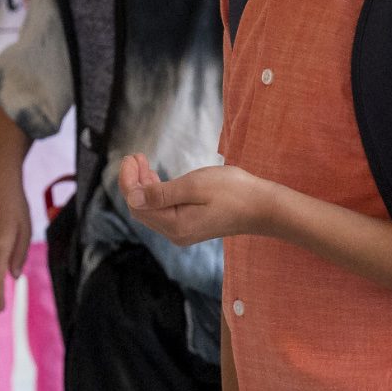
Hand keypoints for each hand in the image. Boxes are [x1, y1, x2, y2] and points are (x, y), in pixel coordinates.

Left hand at [120, 156, 272, 247]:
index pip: (137, 204)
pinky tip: (157, 179)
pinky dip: (157, 194)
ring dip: (144, 187)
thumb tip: (132, 198)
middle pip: (141, 209)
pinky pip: (164, 211)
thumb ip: (161, 193)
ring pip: (152, 210)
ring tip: (143, 163)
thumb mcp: (195, 186)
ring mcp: (183, 232)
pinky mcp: (190, 226)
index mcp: (174, 225)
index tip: (131, 157)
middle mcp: (175, 233)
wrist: (263, 207)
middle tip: (136, 156)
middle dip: (134, 182)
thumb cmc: (233, 192)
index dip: (129, 181)